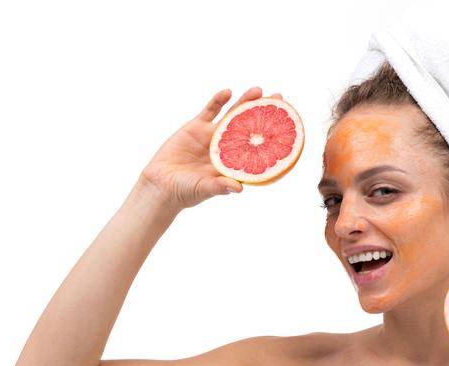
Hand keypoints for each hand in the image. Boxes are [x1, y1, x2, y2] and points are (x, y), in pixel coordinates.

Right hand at [137, 86, 280, 210]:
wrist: (161, 185)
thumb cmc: (186, 192)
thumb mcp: (204, 189)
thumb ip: (220, 187)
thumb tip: (239, 189)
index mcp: (235, 162)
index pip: (258, 145)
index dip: (271, 135)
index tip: (287, 124)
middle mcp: (228, 147)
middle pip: (249, 125)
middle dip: (263, 112)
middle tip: (279, 97)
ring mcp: (212, 136)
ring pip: (232, 115)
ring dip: (244, 102)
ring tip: (258, 90)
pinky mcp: (196, 128)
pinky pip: (209, 111)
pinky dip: (218, 101)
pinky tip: (228, 91)